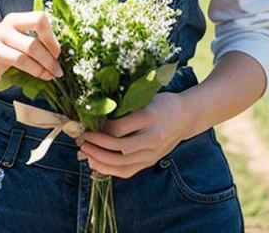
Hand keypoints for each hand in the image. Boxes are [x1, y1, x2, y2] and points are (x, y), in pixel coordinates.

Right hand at [0, 11, 63, 87]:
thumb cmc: (14, 54)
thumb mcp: (27, 43)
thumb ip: (41, 42)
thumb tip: (65, 51)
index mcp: (16, 19)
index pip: (39, 18)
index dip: (51, 36)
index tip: (58, 52)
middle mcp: (5, 26)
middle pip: (34, 40)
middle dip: (50, 57)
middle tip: (59, 69)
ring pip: (27, 52)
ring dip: (44, 66)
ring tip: (53, 74)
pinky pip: (19, 63)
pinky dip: (35, 71)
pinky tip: (42, 76)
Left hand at [79, 92, 193, 178]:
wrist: (186, 116)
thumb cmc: (163, 103)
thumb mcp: (145, 97)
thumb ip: (124, 107)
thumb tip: (97, 117)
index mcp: (150, 117)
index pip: (119, 128)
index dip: (101, 128)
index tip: (89, 122)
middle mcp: (152, 137)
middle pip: (120, 148)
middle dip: (97, 146)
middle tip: (82, 140)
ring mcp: (153, 153)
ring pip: (123, 164)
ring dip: (101, 160)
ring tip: (85, 153)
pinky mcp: (151, 162)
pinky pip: (128, 171)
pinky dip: (110, 170)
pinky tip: (97, 164)